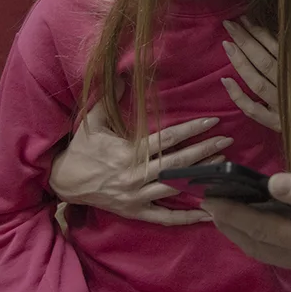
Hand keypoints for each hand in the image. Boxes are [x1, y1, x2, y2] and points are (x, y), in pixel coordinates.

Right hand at [49, 85, 232, 225]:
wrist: (63, 181)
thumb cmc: (82, 148)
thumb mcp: (92, 121)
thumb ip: (111, 97)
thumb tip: (125, 73)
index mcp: (129, 153)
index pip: (167, 139)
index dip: (191, 129)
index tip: (212, 121)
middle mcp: (135, 176)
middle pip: (178, 163)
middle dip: (205, 151)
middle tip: (227, 141)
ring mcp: (137, 197)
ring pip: (175, 188)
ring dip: (201, 178)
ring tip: (223, 168)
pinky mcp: (136, 212)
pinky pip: (165, 218)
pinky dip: (187, 218)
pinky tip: (208, 213)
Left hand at [208, 173, 290, 272]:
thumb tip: (271, 184)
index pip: (260, 228)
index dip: (232, 214)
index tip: (210, 198)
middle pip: (257, 246)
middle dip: (230, 226)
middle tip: (209, 204)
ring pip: (266, 252)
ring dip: (243, 234)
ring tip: (224, 213)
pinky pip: (278, 251)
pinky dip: (260, 237)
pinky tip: (256, 221)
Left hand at [222, 17, 281, 131]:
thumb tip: (285, 28)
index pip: (278, 48)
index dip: (260, 33)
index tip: (245, 19)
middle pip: (264, 62)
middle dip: (245, 42)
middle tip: (230, 25)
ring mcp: (283, 107)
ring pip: (257, 83)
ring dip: (240, 62)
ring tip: (227, 44)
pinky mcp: (274, 123)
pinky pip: (252, 109)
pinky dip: (237, 95)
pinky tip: (225, 80)